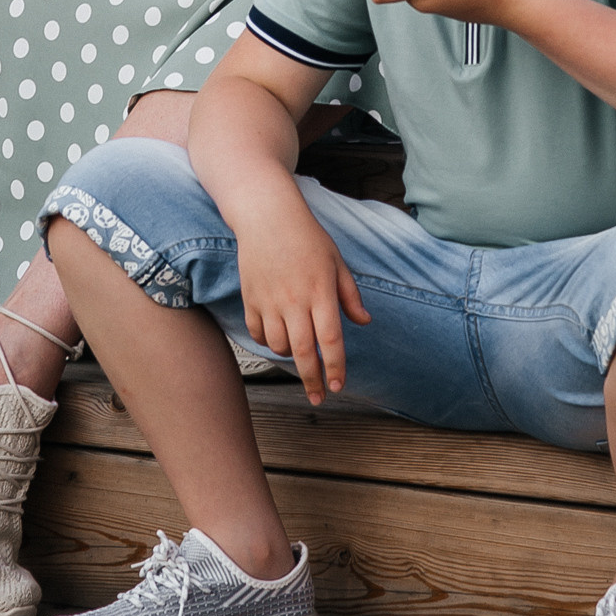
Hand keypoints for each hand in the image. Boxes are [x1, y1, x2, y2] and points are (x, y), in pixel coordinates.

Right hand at [233, 197, 370, 405]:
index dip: (335, 367)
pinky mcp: (250, 298)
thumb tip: (364, 322)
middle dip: (312, 380)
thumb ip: (350, 296)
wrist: (267, 217)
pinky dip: (268, 342)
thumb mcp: (337, 263)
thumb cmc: (308, 239)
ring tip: (300, 353)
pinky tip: (278, 337)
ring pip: (279, 345)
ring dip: (291, 357)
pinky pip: (258, 333)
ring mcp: (270, 301)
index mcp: (321, 292)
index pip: (331, 339)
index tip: (338, 386)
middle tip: (318, 398)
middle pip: (303, 352)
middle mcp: (295, 300)